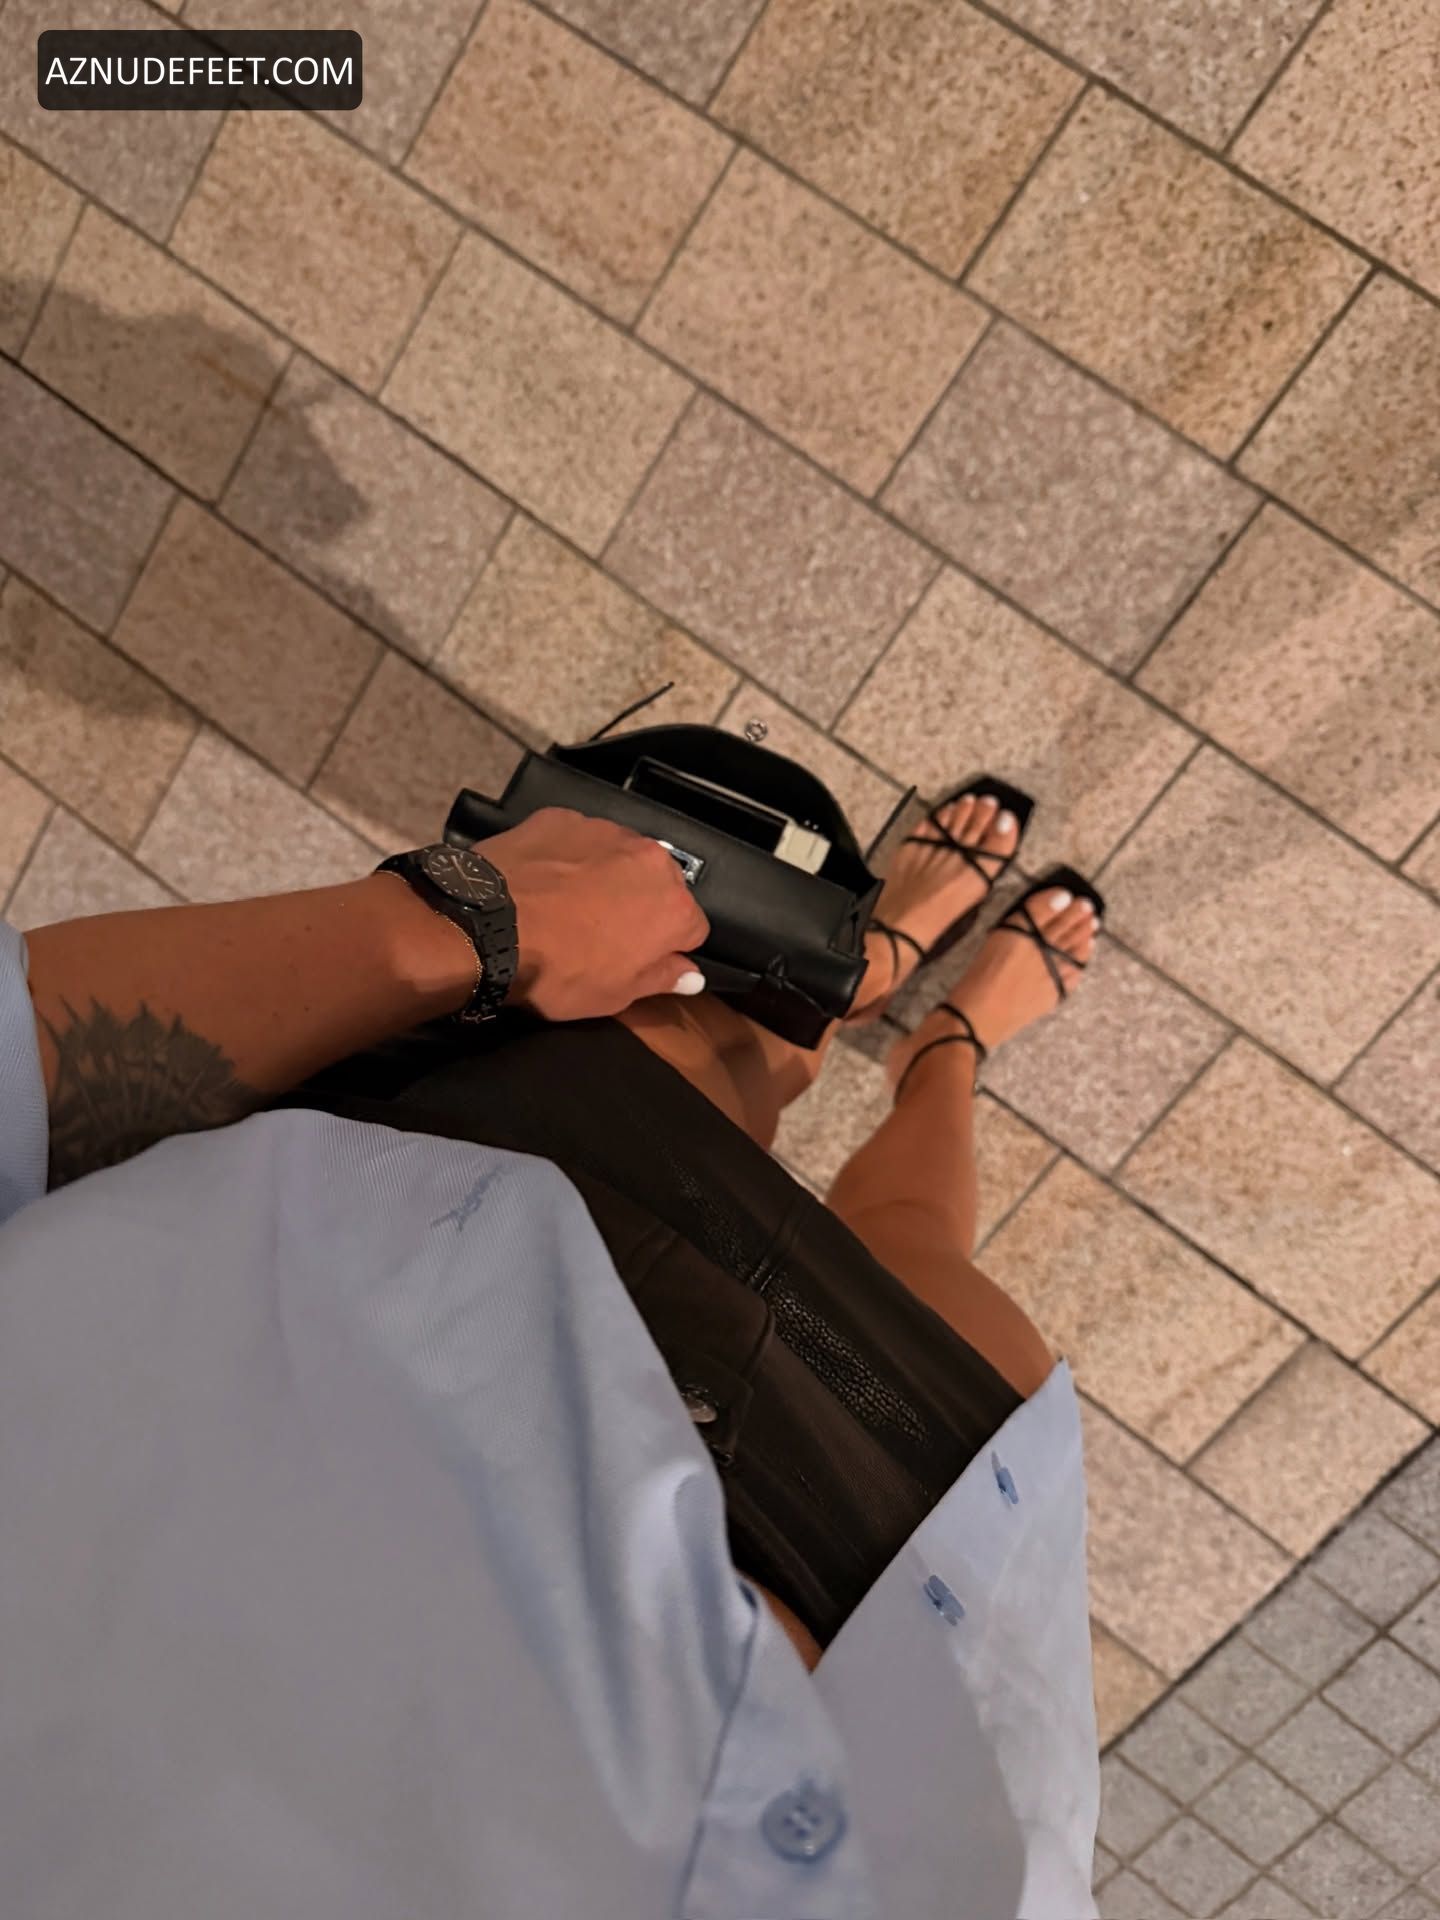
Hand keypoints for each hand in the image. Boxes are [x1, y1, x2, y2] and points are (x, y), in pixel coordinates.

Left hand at [483, 808, 709, 1021]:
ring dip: (606, 877)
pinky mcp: (564, 818)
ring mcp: (606, 831)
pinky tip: (544, 881)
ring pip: (620, 857)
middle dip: (639, 905)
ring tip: (567, 905)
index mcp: (673, 906)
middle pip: (659, 884)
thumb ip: (662, 978)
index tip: (637, 958)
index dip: (666, 947)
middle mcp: (650, 858)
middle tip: (600, 933)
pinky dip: (568, 857)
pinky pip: (578, 840)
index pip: (692, 928)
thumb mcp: (616, 995)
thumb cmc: (557, 969)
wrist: (489, 927)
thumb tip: (691, 974)